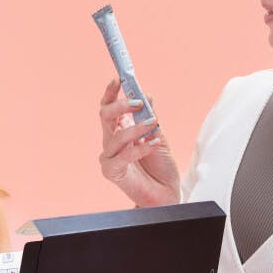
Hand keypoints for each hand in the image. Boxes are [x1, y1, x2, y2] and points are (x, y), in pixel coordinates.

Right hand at [98, 78, 179, 206]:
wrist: (166, 193)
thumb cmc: (161, 166)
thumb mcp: (158, 135)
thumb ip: (150, 117)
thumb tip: (147, 95)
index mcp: (120, 129)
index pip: (109, 106)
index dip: (111, 92)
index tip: (120, 78)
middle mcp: (111, 140)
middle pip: (105, 116)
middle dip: (120, 105)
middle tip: (138, 102)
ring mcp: (109, 156)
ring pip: (115, 135)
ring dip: (137, 127)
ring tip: (154, 124)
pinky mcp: (111, 171)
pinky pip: (122, 156)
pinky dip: (139, 147)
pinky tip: (153, 144)